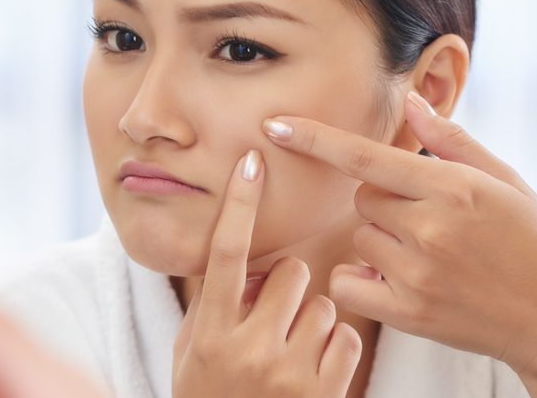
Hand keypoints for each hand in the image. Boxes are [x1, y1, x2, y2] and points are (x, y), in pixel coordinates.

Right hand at [173, 149, 361, 397]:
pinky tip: (313, 365)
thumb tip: (245, 259)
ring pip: (321, 302)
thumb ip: (214, 303)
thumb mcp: (192, 349)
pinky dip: (333, 345)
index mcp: (210, 331)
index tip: (252, 161)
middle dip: (285, 283)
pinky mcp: (323, 391)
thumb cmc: (206, 394)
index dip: (239, 203)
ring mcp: (288, 372)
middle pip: (289, 271)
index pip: (226, 252)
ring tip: (291, 346)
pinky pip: (345, 337)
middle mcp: (248, 348)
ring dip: (310, 316)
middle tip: (272, 310)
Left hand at [264, 91, 536, 396]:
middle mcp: (429, 228)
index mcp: (451, 188)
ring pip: (358, 237)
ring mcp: (416, 273)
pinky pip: (348, 281)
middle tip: (429, 220)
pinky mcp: (408, 313)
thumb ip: (452, 141)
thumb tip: (411, 100)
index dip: (314, 139)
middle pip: (362, 197)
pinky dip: (360, 278)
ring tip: (429, 254)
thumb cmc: (534, 243)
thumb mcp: (505, 182)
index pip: (364, 157)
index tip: (272, 125)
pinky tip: (395, 279)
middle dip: (384, 201)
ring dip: (380, 240)